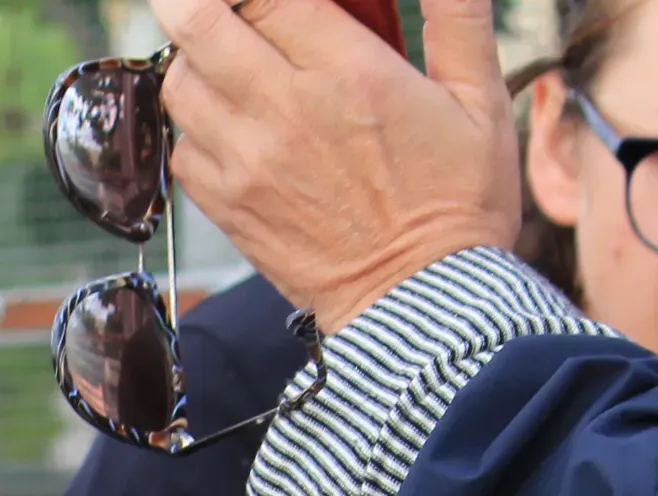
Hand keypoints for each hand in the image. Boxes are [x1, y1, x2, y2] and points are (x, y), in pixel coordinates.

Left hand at [152, 0, 522, 331]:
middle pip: (197, 22)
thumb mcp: (479, 97)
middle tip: (219, 5)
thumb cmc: (459, 202)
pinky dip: (195, 127)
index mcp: (347, 72)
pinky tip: (231, 125)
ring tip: (228, 61)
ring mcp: (247, 161)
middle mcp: (284, 110)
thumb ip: (457, 16)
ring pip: (177, 82)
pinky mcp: (229, 206)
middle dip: (195, 0)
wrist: (423, 303)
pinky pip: (181, 147)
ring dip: (193, 60)